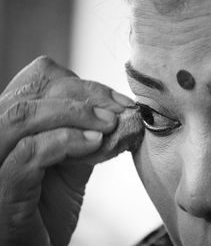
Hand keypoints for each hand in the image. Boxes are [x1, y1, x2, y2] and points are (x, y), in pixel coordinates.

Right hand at [0, 56, 134, 245]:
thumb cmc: (49, 208)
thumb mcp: (72, 163)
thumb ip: (87, 134)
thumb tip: (120, 112)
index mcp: (11, 125)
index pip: (36, 79)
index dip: (80, 83)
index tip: (117, 100)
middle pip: (31, 93)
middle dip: (85, 95)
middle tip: (121, 109)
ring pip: (23, 116)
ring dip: (76, 114)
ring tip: (110, 125)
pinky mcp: (1, 191)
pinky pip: (28, 153)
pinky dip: (66, 141)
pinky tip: (95, 144)